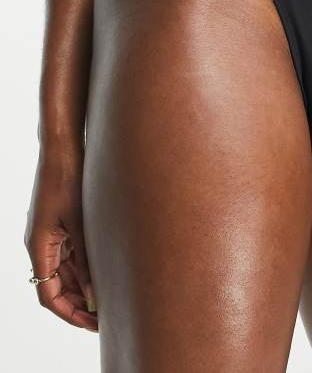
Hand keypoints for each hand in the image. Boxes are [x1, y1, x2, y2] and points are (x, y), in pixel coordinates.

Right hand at [24, 150, 97, 331]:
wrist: (62, 150)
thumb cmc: (67, 180)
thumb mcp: (78, 222)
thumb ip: (85, 258)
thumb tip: (94, 292)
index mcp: (39, 247)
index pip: (49, 295)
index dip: (70, 313)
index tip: (93, 324)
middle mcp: (41, 245)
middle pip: (57, 286)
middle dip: (80, 304)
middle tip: (107, 316)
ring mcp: (51, 235)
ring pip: (65, 272)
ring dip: (83, 287)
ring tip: (110, 298)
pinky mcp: (60, 225)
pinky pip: (70, 255)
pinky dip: (85, 267)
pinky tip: (104, 272)